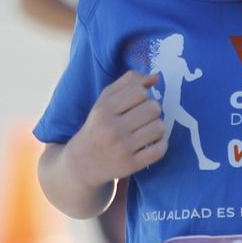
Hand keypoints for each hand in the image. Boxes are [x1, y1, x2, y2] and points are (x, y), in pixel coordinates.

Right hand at [65, 70, 168, 186]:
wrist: (81, 164)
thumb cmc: (96, 127)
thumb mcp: (104, 101)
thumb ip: (128, 83)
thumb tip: (156, 77)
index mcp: (104, 110)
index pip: (139, 92)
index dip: (143, 95)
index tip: (136, 103)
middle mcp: (112, 129)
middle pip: (153, 108)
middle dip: (152, 111)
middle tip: (143, 118)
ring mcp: (122, 149)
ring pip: (159, 128)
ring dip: (157, 127)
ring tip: (147, 130)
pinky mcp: (131, 165)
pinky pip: (160, 149)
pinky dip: (160, 144)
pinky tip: (151, 144)